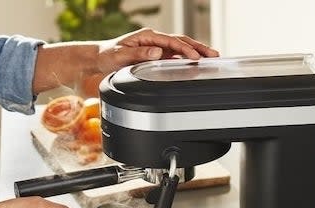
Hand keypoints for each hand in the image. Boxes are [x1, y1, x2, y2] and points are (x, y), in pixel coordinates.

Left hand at [96, 28, 219, 73]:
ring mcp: (157, 47)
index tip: (195, 57)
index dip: (185, 49)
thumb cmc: (108, 56)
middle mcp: (155, 40)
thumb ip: (139, 54)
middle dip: (198, 47)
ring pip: (181, 48)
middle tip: (214, 54)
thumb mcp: (121, 55)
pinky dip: (187, 58)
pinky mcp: (157, 56)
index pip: (172, 41)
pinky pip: (175, 56)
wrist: (100, 59)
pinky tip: (197, 64)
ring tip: (212, 58)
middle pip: (181, 42)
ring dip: (196, 52)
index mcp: (148, 36)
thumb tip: (158, 51)